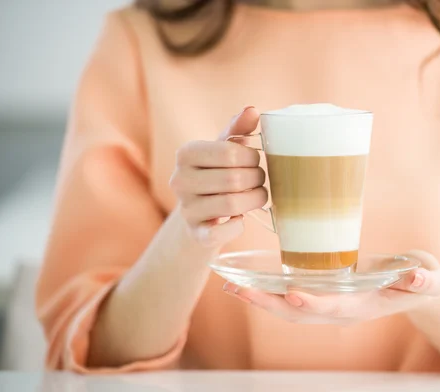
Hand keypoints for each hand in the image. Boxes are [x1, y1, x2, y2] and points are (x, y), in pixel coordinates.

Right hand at [169, 106, 265, 246]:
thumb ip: (238, 129)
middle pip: (234, 178)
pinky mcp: (195, 234)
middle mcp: (179, 180)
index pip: (229, 152)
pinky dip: (237, 227)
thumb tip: (253, 110)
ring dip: (255, 200)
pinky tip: (240, 219)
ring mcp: (186, 209)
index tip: (255, 161)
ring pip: (232, 203)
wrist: (199, 215)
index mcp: (186, 153)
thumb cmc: (216, 174)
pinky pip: (221, 233)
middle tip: (260, 180)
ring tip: (258, 196)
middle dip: (257, 179)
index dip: (251, 157)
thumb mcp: (224, 149)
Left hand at [223, 250, 439, 323]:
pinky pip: (292, 300)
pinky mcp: (325, 296)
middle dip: (270, 303)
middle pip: (301, 313)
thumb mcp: (429, 278)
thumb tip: (418, 279)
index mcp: (365, 305)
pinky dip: (269, 294)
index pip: (336, 307)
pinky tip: (249, 284)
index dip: (315, 304)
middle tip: (240, 290)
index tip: (294, 295)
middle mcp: (343, 310)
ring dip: (261, 300)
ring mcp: (332, 306)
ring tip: (233, 288)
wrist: (417, 289)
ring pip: (291, 310)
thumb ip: (424, 280)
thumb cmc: (423, 281)